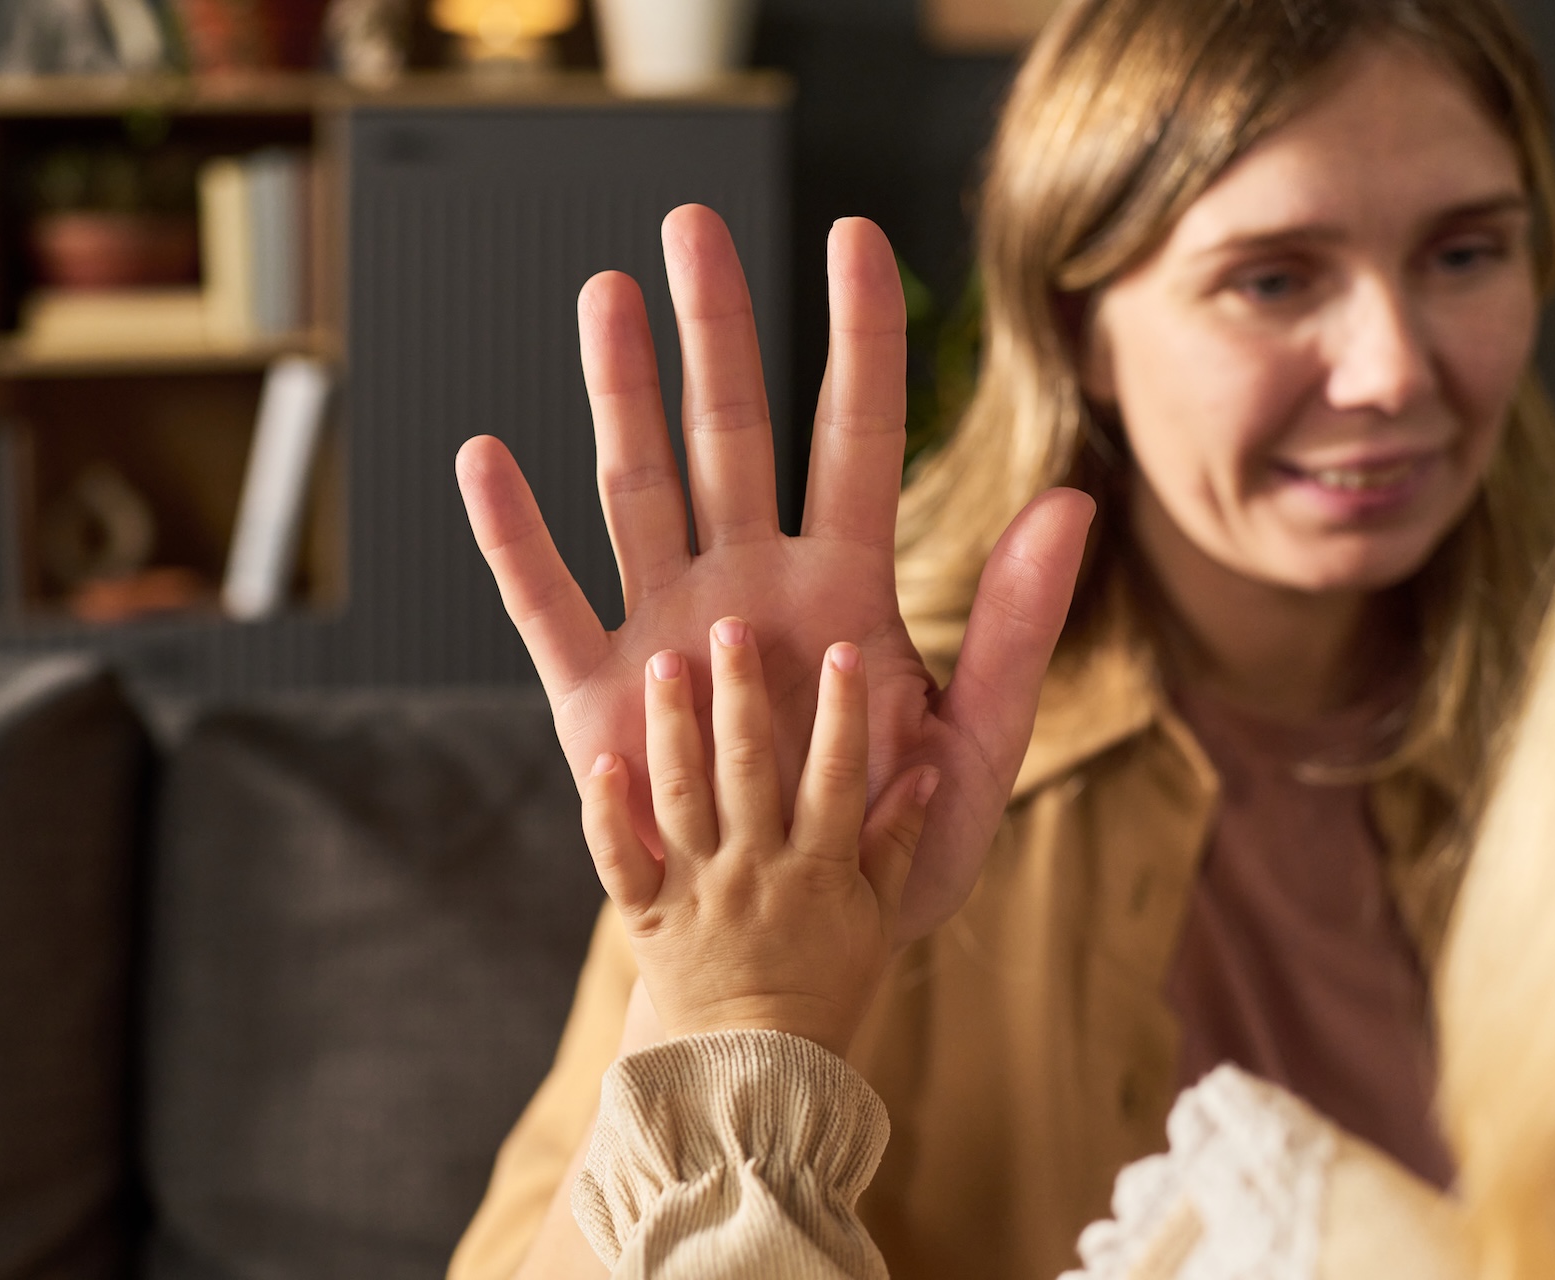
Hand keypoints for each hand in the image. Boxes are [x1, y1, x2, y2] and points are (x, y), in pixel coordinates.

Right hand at [458, 205, 1091, 940]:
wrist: (795, 946)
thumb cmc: (890, 848)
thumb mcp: (975, 749)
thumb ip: (1014, 630)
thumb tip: (1069, 501)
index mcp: (846, 588)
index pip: (856, 437)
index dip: (860, 338)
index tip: (853, 235)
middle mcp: (751, 586)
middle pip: (731, 434)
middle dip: (714, 330)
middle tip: (690, 227)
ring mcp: (671, 632)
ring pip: (638, 490)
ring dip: (617, 395)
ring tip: (598, 296)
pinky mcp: (599, 698)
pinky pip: (549, 606)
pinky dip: (516, 539)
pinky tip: (485, 459)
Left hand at [582, 618, 934, 1055]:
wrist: (754, 1070)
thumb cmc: (826, 984)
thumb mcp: (877, 916)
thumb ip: (898, 841)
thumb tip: (926, 767)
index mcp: (820, 871)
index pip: (837, 780)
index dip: (843, 716)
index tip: (843, 653)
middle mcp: (755, 872)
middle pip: (747, 772)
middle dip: (741, 695)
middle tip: (732, 627)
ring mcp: (696, 891)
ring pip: (680, 798)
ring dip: (672, 728)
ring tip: (666, 663)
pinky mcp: (645, 915)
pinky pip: (620, 860)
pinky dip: (606, 813)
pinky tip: (602, 763)